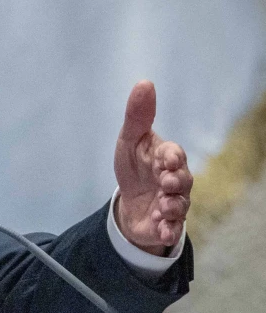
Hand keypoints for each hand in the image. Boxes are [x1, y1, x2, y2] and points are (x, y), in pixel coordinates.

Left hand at [113, 80, 191, 255]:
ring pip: (180, 205)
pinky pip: (172, 228)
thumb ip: (137, 115)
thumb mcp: (129, 140)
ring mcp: (173, 203)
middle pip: (183, 180)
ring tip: (163, 208)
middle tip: (166, 183)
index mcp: (167, 158)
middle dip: (176, 181)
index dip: (172, 156)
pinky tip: (160, 230)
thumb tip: (145, 82)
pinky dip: (168, 230)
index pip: (174, 154)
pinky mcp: (166, 224)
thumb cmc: (134, 166)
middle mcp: (175, 180)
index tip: (167, 159)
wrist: (129, 201)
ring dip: (173, 206)